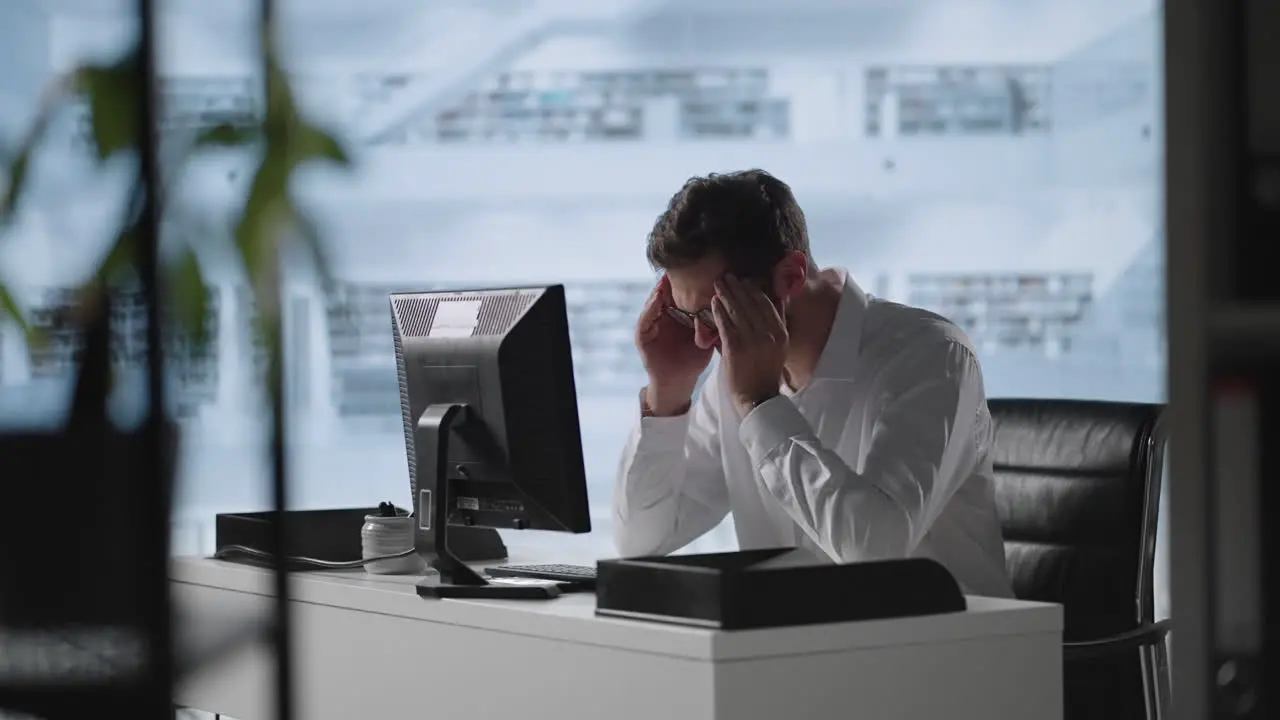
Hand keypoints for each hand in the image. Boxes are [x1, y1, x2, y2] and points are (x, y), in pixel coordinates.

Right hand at [636, 274, 712, 413]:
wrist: (678, 382)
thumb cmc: (694, 359)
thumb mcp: (707, 336)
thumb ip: (716, 320)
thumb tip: (737, 303)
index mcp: (679, 314)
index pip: (682, 292)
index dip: (690, 280)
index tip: (701, 266)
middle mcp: (663, 315)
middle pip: (666, 292)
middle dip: (673, 279)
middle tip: (682, 263)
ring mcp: (651, 324)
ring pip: (653, 301)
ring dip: (660, 290)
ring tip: (667, 277)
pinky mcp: (642, 336)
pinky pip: (645, 319)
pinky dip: (650, 308)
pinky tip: (658, 299)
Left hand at [711, 275, 786, 414]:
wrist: (757, 398)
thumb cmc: (765, 371)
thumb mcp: (779, 346)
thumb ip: (776, 323)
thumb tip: (775, 299)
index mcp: (781, 332)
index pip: (767, 303)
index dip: (754, 289)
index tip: (745, 279)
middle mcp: (769, 334)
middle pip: (751, 303)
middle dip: (738, 287)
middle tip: (727, 275)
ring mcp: (752, 340)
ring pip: (737, 310)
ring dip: (726, 294)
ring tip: (719, 283)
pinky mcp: (735, 347)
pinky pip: (725, 323)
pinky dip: (719, 311)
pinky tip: (714, 302)